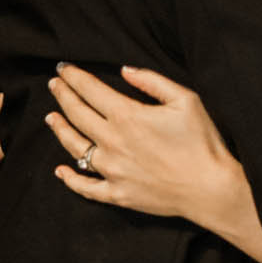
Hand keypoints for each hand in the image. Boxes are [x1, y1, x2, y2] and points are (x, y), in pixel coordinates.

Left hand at [46, 62, 248, 224]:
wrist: (210, 189)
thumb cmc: (202, 142)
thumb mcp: (185, 100)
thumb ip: (152, 81)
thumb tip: (125, 70)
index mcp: (127, 116)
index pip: (90, 90)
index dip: (73, 76)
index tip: (63, 68)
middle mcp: (112, 142)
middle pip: (76, 114)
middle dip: (62, 95)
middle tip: (54, 84)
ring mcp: (111, 171)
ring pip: (74, 147)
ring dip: (60, 130)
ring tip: (51, 117)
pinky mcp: (117, 194)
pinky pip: (85, 187)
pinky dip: (70, 179)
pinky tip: (60, 170)